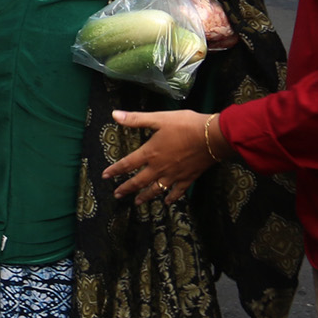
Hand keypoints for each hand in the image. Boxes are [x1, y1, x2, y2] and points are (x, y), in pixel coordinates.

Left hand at [103, 110, 222, 205]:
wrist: (212, 137)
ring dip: (145, 197)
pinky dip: (171, 197)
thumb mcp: (159, 118)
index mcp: (150, 153)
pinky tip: (167, 202)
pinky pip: (177, 192)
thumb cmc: (185, 125)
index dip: (115, 170)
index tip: (105, 176)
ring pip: (156, 189)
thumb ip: (136, 119)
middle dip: (127, 188)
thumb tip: (114, 115)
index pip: (127, 164)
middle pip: (139, 181)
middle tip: (117, 195)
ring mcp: (174, 175)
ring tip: (138, 202)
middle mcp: (159, 167)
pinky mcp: (188, 178)